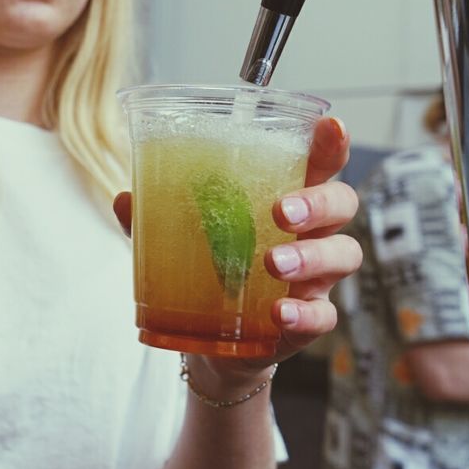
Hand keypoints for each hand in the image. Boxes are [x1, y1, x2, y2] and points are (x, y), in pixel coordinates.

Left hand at [113, 116, 361, 387]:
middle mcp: (311, 233)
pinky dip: (303, 313)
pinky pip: (324, 315)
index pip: (319, 163)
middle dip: (319, 202)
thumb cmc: (208, 269)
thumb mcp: (180, 238)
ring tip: (272, 262)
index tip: (330, 128)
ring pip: (343, 254)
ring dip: (311, 256)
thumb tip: (125, 198)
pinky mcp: (309, 319)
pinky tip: (277, 312)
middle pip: (342, 203)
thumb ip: (157, 218)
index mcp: (285, 197)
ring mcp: (316, 277)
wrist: (213, 340)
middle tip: (283, 212)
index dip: (330, 144)